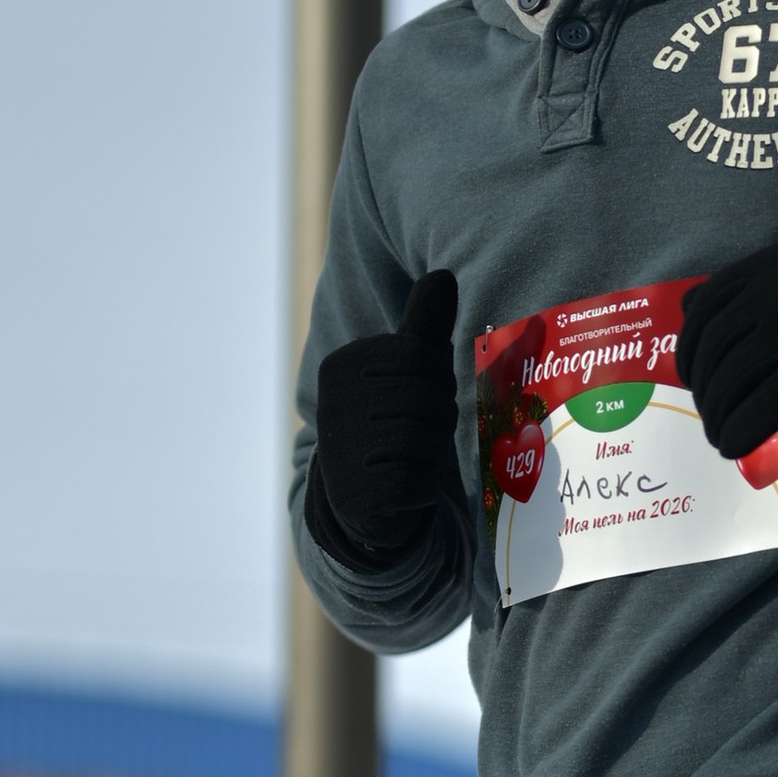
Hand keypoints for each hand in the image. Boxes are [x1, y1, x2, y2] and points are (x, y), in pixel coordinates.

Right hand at [308, 271, 459, 564]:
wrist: (365, 501)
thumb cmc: (395, 424)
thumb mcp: (410, 371)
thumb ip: (425, 326)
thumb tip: (444, 274)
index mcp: (342, 366)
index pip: (422, 356)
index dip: (437, 380)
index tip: (415, 398)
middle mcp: (334, 402)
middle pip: (428, 397)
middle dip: (439, 418)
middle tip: (418, 434)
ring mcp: (342, 449)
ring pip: (426, 438)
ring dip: (432, 453)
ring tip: (409, 460)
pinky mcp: (358, 494)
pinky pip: (421, 481)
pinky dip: (425, 488)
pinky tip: (404, 490)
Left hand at [676, 239, 777, 463]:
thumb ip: (759, 282)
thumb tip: (691, 305)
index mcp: (776, 262)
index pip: (706, 305)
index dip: (690, 346)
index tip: (692, 374)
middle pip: (713, 348)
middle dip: (703, 389)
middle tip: (709, 412)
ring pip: (730, 384)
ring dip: (717, 418)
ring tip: (721, 435)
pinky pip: (757, 412)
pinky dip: (737, 435)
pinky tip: (735, 447)